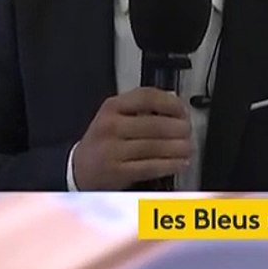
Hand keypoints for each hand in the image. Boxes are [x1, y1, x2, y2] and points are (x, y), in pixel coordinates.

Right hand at [71, 87, 191, 190]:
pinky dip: (170, 165)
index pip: (147, 97)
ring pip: (155, 146)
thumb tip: (174, 99)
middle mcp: (110, 126)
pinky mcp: (116, 172)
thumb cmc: (104, 140)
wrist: (79, 168)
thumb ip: (142, 105)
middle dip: (180, 128)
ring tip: (188, 147)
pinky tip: (180, 163)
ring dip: (178, 147)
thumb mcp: (115, 114)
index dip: (171, 103)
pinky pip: (150, 166)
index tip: (183, 110)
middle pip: (155, 124)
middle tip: (188, 131)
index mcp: (112, 107)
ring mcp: (112, 150)